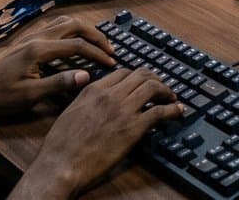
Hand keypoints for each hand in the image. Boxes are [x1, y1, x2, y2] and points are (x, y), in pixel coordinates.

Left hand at [0, 16, 115, 125]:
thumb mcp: (30, 95)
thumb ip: (59, 83)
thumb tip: (87, 75)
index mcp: (39, 50)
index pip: (76, 45)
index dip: (97, 53)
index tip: (111, 63)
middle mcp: (36, 38)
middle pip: (73, 24)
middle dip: (94, 34)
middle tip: (109, 48)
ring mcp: (30, 38)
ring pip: (63, 22)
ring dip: (82, 29)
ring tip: (95, 42)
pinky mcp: (26, 43)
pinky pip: (54, 28)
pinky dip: (70, 31)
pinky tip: (72, 42)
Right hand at [17, 69, 183, 199]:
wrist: (60, 165)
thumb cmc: (60, 146)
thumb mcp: (71, 112)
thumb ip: (87, 100)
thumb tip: (98, 99)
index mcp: (94, 90)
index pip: (123, 72)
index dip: (137, 76)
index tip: (143, 82)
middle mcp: (111, 95)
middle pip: (142, 75)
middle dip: (155, 79)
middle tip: (162, 87)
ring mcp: (123, 110)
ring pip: (154, 87)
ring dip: (166, 91)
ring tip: (171, 97)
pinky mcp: (133, 128)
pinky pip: (160, 112)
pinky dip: (173, 109)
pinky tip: (178, 111)